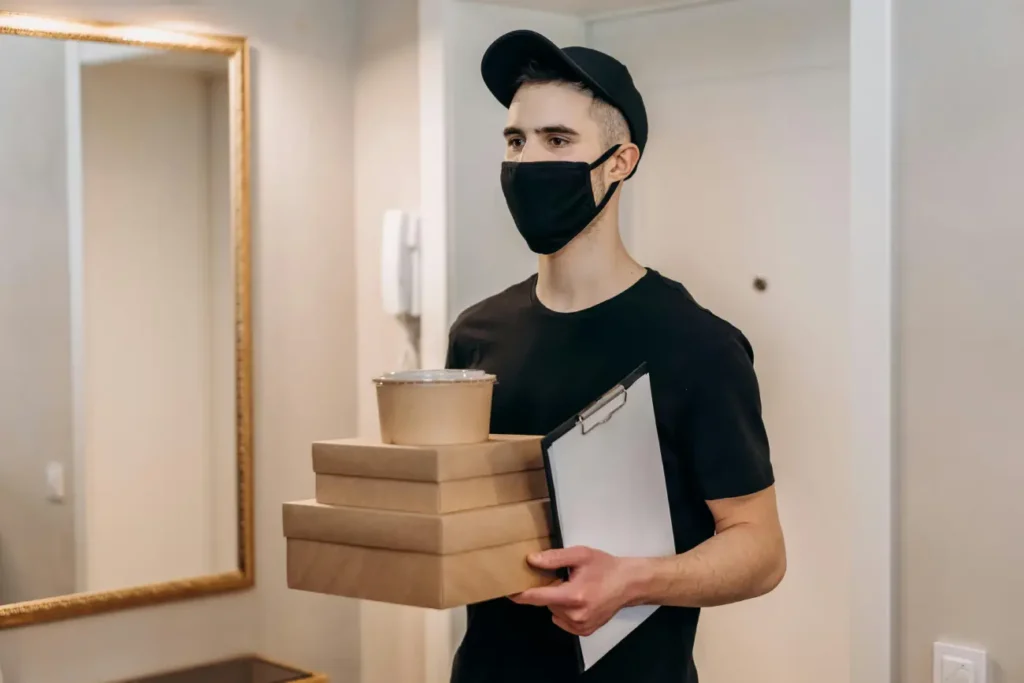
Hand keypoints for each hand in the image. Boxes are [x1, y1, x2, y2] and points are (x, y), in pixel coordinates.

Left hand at [510, 546, 643, 636]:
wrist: (629, 584)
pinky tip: (578, 600)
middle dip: (549, 590)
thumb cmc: (605, 567)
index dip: (521, 594)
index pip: (538, 597)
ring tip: (575, 588)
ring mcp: (580, 626)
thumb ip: (554, 558)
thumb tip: (531, 560)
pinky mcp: (584, 631)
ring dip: (557, 601)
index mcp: (574, 596)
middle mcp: (576, 615)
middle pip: (546, 603)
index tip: (508, 590)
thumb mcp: (580, 555)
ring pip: (554, 611)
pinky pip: (562, 621)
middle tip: (563, 578)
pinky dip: (564, 611)